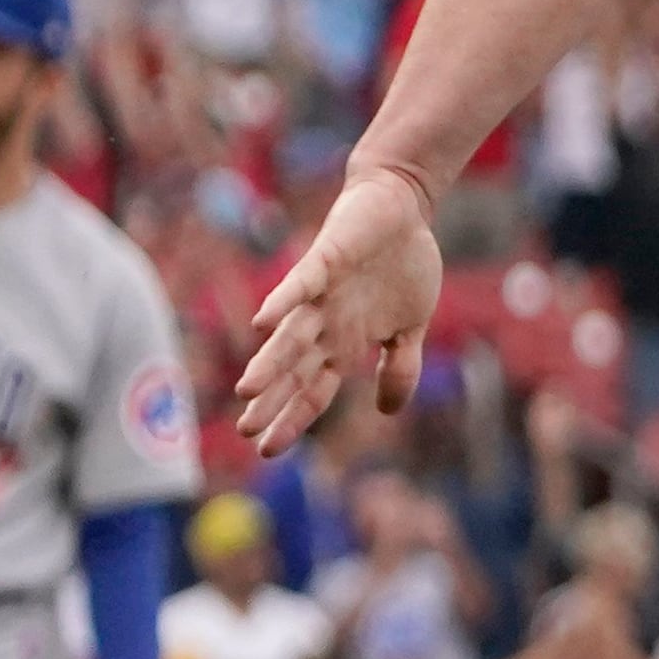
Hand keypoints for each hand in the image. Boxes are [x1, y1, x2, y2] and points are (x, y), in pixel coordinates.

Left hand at [235, 163, 443, 452]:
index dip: (292, 418)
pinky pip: (300, 283)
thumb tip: (388, 413)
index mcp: (345, 343)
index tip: (268, 450)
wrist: (403, 208)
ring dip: (269, 362)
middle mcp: (326, 324)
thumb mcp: (412, 326)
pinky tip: (262, 321)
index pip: (312, 389)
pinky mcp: (325, 260)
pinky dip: (283, 301)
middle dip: (271, 400)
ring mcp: (322, 295)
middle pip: (294, 370)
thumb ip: (399, 368)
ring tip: (246, 390)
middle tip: (246, 431)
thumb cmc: (403, 265)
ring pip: (290, 335)